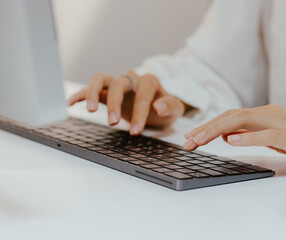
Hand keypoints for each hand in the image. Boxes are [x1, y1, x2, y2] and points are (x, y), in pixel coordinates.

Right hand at [68, 71, 184, 134]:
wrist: (159, 107)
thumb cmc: (166, 108)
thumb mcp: (175, 110)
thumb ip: (170, 106)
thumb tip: (158, 107)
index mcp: (149, 81)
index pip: (142, 94)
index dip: (139, 112)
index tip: (136, 131)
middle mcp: (132, 79)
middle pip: (118, 83)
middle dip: (115, 103)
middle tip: (113, 122)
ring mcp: (117, 84)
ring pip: (100, 79)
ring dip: (93, 93)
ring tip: (90, 110)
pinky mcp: (107, 91)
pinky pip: (90, 88)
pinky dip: (80, 93)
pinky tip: (71, 103)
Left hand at [183, 104, 285, 166]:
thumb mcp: (273, 138)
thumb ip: (251, 134)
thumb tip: (228, 136)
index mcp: (265, 113)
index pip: (231, 117)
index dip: (208, 125)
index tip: (191, 137)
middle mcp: (269, 113)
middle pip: (231, 116)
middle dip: (206, 128)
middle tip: (187, 141)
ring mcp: (281, 121)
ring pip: (243, 120)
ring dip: (217, 130)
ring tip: (199, 140)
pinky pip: (267, 134)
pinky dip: (249, 137)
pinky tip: (232, 141)